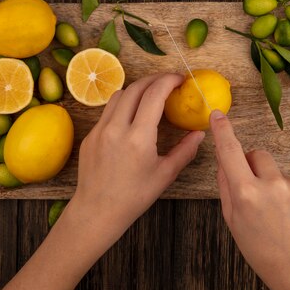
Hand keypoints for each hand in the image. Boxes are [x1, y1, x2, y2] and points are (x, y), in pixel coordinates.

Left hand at [0, 73, 204, 289]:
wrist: (97, 211)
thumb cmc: (134, 197)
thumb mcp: (164, 175)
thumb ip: (185, 151)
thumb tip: (199, 133)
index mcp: (138, 138)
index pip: (153, 95)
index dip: (168, 81)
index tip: (180, 79)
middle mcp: (116, 128)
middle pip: (135, 88)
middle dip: (154, 79)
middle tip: (168, 81)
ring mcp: (99, 130)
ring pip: (118, 96)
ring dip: (136, 90)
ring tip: (151, 95)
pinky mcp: (90, 136)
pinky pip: (107, 111)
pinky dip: (122, 105)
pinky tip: (132, 116)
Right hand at [210, 110, 289, 289]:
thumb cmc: (259, 248)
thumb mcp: (231, 219)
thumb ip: (226, 185)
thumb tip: (224, 160)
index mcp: (246, 193)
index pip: (230, 151)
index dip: (223, 131)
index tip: (217, 115)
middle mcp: (271, 185)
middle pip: (256, 154)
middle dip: (251, 164)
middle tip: (251, 189)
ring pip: (274, 169)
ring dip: (270, 181)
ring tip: (273, 210)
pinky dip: (287, 192)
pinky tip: (288, 214)